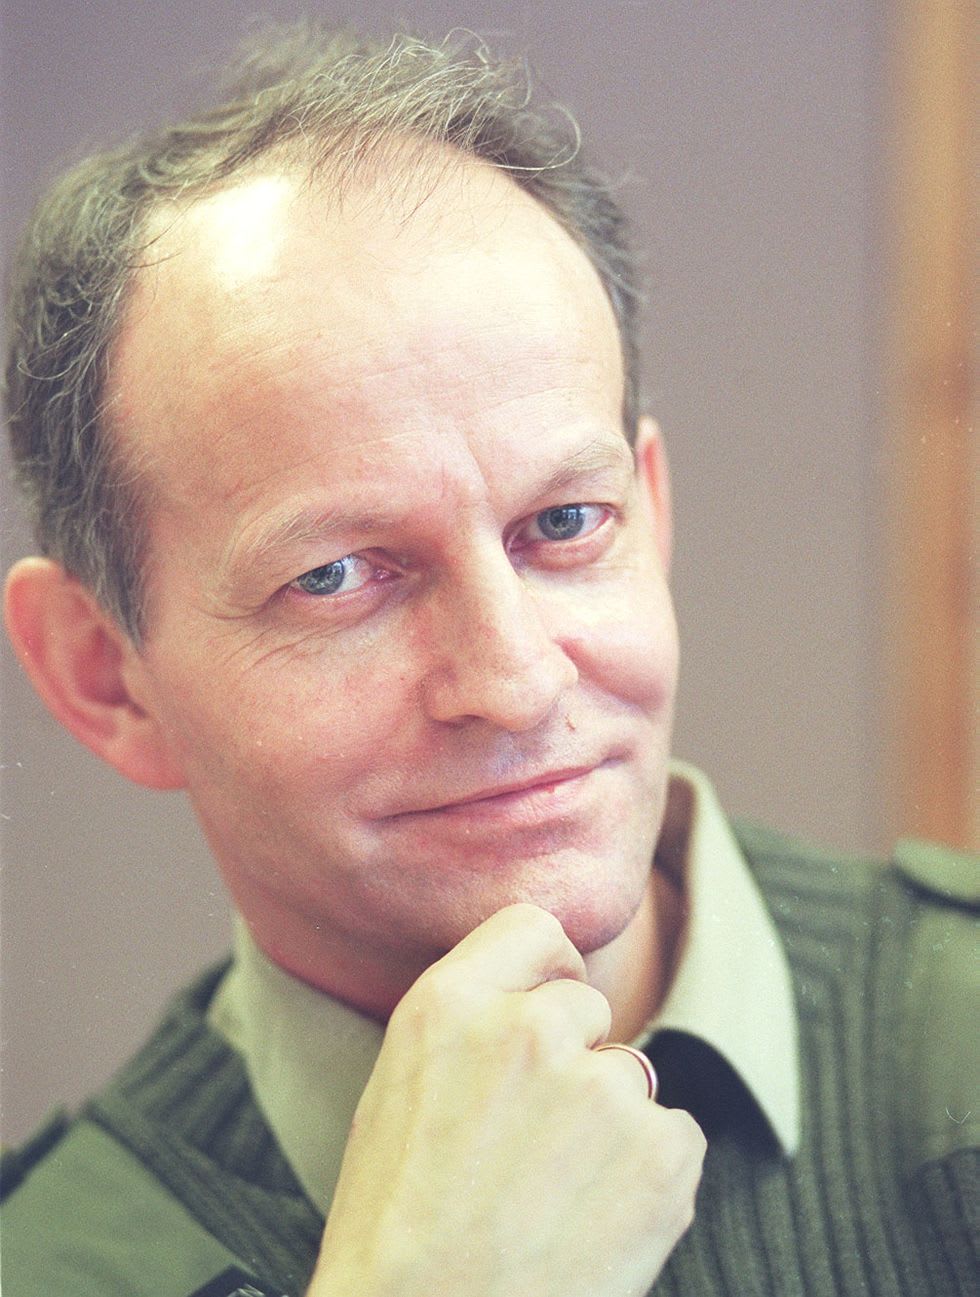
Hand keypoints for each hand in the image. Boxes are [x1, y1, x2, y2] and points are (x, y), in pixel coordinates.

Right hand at [307, 904, 704, 1296]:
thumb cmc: (398, 1230)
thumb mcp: (396, 1090)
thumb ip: (468, 1021)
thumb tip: (537, 992)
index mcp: (449, 1004)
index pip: (532, 926)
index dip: (546, 969)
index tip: (546, 1005)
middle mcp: (529, 1027)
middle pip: (586, 1005)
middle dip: (573, 1059)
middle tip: (533, 1142)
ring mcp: (601, 1087)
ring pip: (629, 1077)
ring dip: (608, 1125)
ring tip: (553, 1199)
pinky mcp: (663, 1152)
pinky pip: (674, 1134)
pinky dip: (650, 1175)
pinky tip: (595, 1223)